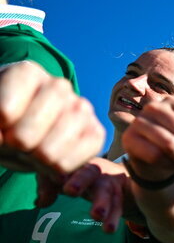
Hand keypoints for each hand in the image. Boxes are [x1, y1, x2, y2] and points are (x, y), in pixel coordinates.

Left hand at [0, 60, 104, 175]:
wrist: (27, 137)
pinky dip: (56, 169)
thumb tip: (3, 138)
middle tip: (15, 144)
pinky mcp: (95, 133)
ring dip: (37, 159)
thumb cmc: (5, 125)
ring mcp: (81, 109)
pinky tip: (48, 163)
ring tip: (31, 153)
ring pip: (52, 148)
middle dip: (18, 144)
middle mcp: (59, 86)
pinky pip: (73, 161)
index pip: (5, 110)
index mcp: (27, 73)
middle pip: (31, 128)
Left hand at [41, 158, 130, 231]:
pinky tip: (109, 229)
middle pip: (88, 172)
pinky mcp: (121, 193)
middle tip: (71, 191)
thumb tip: (40, 203)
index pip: (66, 165)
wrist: (113, 177)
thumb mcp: (61, 180)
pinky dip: (113, 217)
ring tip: (97, 216)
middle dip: (80, 180)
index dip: (61, 172)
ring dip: (102, 203)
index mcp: (76, 163)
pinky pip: (118, 206)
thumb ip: (47, 188)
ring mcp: (110, 180)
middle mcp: (95, 169)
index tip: (57, 180)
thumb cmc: (79, 177)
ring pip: (106, 191)